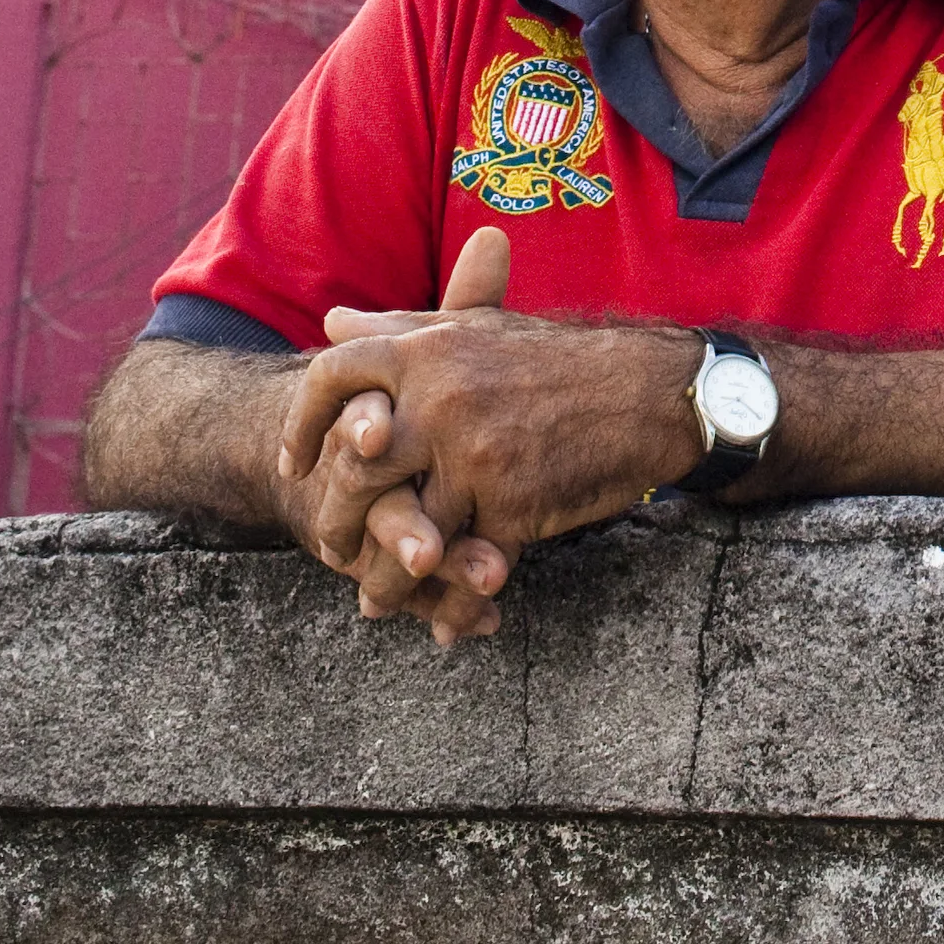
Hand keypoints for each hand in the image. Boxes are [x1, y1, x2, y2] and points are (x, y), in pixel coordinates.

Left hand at [278, 255, 709, 639]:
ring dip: (382, 578)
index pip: (334, 376)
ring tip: (372, 601)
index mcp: (432, 348)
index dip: (302, 421)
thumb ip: (403, 329)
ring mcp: (475, 453)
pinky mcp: (511, 504)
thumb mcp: (480, 330)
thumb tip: (332, 320)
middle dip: (336, 520)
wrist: (649, 393)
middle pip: (354, 468)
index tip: (294, 460)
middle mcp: (443, 397)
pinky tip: (444, 622)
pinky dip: (452, 603)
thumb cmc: (562, 360)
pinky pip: (464, 565)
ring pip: (403, 531)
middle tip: (329, 545)